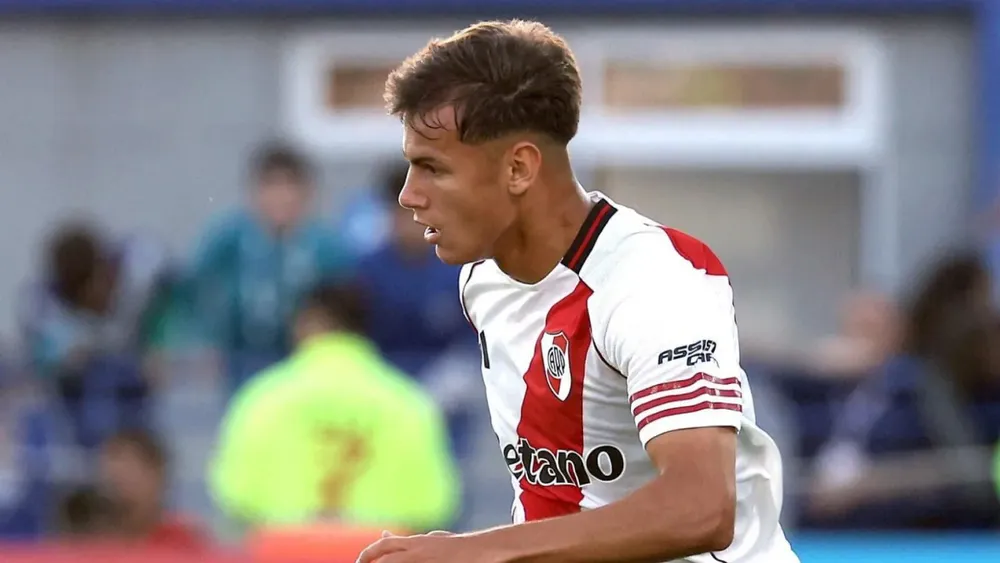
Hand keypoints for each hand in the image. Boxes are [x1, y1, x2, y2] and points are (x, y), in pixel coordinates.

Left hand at [357, 530, 504, 562]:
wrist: (480, 550)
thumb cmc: (455, 545)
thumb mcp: (430, 539)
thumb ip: (406, 540)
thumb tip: (383, 534)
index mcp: (415, 542)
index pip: (384, 545)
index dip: (368, 553)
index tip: (360, 561)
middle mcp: (417, 552)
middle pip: (386, 559)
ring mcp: (424, 562)